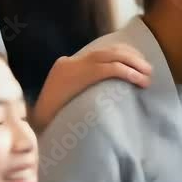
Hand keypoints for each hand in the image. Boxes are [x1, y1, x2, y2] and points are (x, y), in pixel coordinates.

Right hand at [33, 44, 151, 130]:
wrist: (33, 130)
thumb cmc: (53, 123)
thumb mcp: (69, 101)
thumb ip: (85, 91)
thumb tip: (110, 92)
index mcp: (67, 66)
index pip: (101, 53)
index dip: (124, 55)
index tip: (139, 64)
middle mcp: (69, 63)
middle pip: (108, 51)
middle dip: (132, 58)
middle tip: (149, 70)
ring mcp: (72, 67)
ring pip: (110, 56)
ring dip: (133, 64)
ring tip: (147, 76)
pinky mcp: (76, 76)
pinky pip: (107, 68)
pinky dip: (126, 72)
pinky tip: (138, 80)